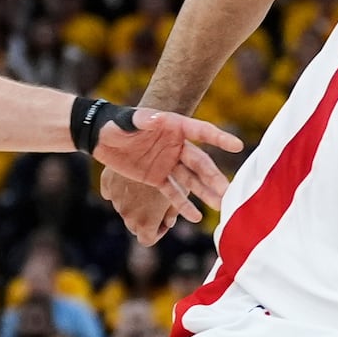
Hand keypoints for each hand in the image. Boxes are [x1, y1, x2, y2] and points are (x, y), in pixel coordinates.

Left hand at [92, 107, 241, 223]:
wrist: (100, 136)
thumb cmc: (115, 122)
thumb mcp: (128, 120)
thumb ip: (143, 120)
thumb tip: (158, 119)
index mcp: (174, 127)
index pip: (201, 132)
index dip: (219, 138)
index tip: (237, 146)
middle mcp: (176, 146)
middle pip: (199, 163)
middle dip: (213, 177)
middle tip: (227, 190)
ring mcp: (167, 163)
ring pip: (190, 180)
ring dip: (205, 192)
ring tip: (220, 205)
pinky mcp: (156, 178)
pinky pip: (172, 192)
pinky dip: (182, 204)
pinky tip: (195, 217)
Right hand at [103, 169, 180, 244]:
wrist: (144, 146)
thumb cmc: (170, 171)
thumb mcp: (180, 191)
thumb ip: (173, 211)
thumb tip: (170, 221)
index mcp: (145, 223)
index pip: (147, 239)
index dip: (157, 232)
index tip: (163, 222)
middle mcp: (128, 215)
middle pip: (134, 226)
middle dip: (145, 219)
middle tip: (156, 204)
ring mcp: (116, 200)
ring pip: (124, 209)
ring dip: (134, 203)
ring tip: (146, 187)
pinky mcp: (108, 185)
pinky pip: (113, 193)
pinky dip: (120, 190)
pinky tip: (131, 179)